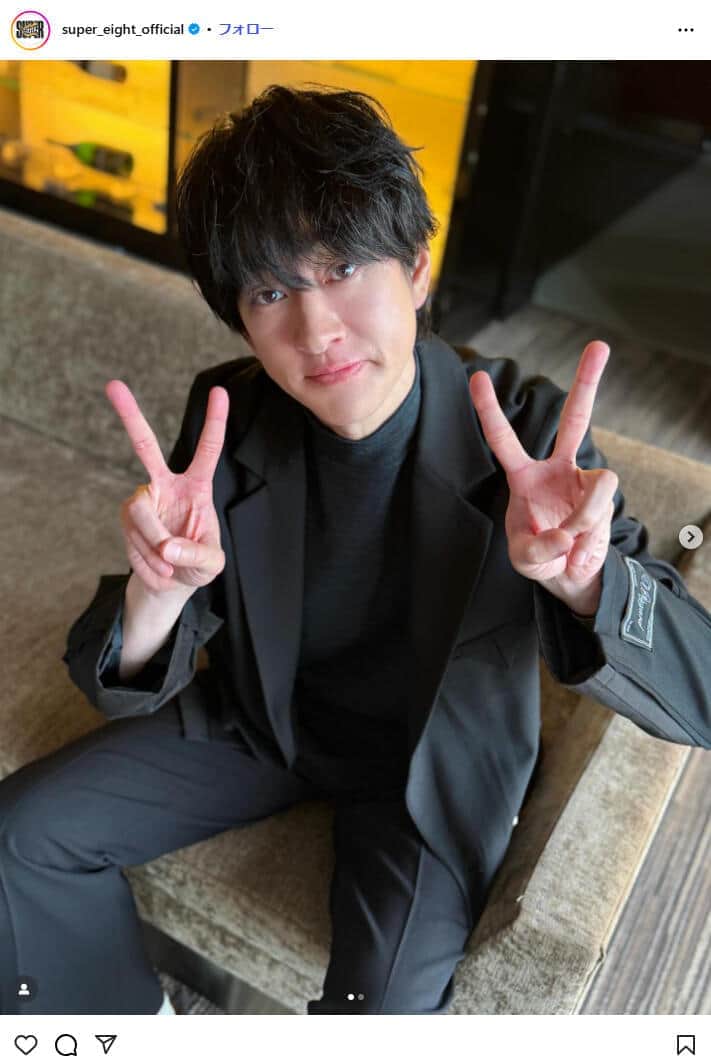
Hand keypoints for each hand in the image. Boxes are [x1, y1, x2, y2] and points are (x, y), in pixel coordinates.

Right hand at [106, 380, 229, 595]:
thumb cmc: (198, 565)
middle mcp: (166, 484)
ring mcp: (143, 499)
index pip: (207, 450)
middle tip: (112, 384)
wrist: (171, 583)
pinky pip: (133, 538)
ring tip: (170, 567)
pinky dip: (147, 563)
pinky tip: (158, 568)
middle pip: (145, 446)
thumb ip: (195, 555)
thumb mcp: (211, 565)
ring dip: (155, 549)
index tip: (219, 391)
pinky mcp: (127, 517)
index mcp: (197, 487)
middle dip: (129, 415)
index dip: (214, 422)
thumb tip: (167, 547)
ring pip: (141, 515)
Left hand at [468, 341, 617, 616]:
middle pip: (575, 419)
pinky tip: (581, 545)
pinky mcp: (604, 498)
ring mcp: (585, 481)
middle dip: (588, 382)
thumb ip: (538, 550)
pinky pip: (604, 506)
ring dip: (585, 518)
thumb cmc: (540, 557)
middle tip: (600, 345)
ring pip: (601, 482)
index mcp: (524, 477)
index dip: (489, 410)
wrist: (570, 574)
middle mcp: (556, 469)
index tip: (478, 376)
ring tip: (570, 542)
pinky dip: (592, 530)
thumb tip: (564, 535)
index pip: (503, 439)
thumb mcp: (526, 560)